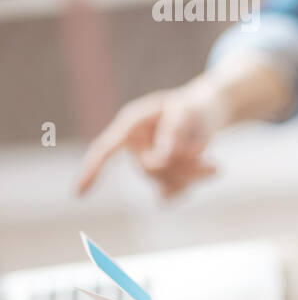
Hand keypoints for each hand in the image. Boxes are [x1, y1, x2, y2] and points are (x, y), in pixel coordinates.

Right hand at [75, 83, 221, 198]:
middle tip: (214, 166)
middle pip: (150, 169)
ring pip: (162, 182)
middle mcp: (135, 144)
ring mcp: (147, 160)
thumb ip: (174, 132)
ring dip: (192, 177)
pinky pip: (170, 190)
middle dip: (183, 167)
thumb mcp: (188, 112)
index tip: (79, 193)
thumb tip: (160, 159)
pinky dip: (190, 186)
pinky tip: (210, 173)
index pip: (106, 149)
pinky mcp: (162, 173)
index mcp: (132, 124)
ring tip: (216, 167)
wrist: (209, 111)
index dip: (93, 169)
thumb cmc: (195, 106)